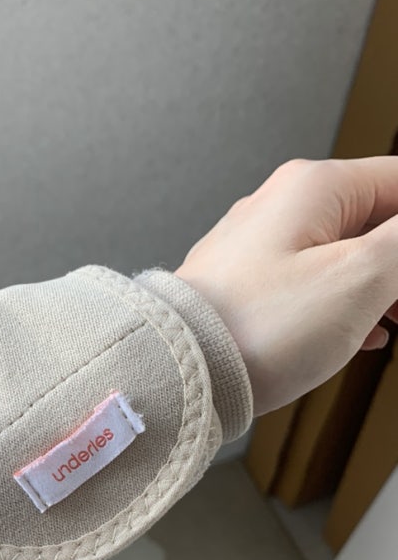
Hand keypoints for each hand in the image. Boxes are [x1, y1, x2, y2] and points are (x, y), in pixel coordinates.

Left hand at [174, 157, 397, 416]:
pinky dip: (343, 306)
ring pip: (343, 255)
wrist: (182, 371)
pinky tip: (358, 336)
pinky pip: (311, 285)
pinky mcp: (244, 288)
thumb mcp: (361, 277)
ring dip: (380, 288)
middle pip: (374, 219)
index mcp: (314, 187)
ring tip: (394, 323)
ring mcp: (257, 247)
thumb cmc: (256, 327)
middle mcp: (280, 207)